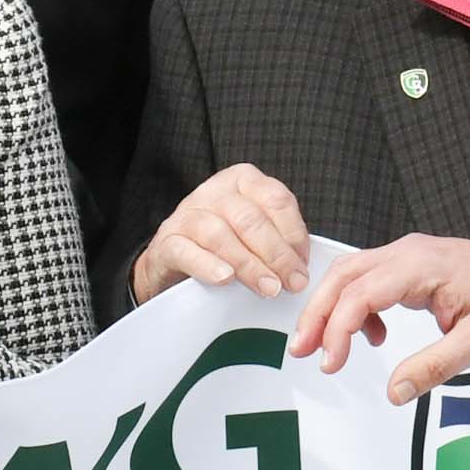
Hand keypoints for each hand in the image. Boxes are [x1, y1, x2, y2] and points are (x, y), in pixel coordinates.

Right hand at [131, 160, 313, 306]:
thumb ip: (279, 241)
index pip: (276, 199)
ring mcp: (187, 214)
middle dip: (276, 255)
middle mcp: (214, 192)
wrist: (176, 260)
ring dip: (249, 265)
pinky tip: (225, 279)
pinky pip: (186, 251)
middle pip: (250, 219)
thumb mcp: (256, 233)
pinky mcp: (166, 241)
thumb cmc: (226, 246)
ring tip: (267, 288)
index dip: (294, 235)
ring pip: (220, 235)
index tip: (303, 266)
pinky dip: (208, 266)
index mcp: (244, 181)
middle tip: (291, 283)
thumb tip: (302, 270)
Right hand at [293, 233, 469, 404]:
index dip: (337, 329)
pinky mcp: (412, 263)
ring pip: (350, 274)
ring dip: (330, 308)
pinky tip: (372, 335)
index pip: (361, 294)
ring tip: (322, 346)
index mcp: (423, 266)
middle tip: (302, 351)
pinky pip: (368, 278)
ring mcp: (408, 254)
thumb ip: (434, 366)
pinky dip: (356, 305)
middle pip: (343, 277)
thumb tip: (395, 392)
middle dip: (317, 314)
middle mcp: (408, 252)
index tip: (331, 363)